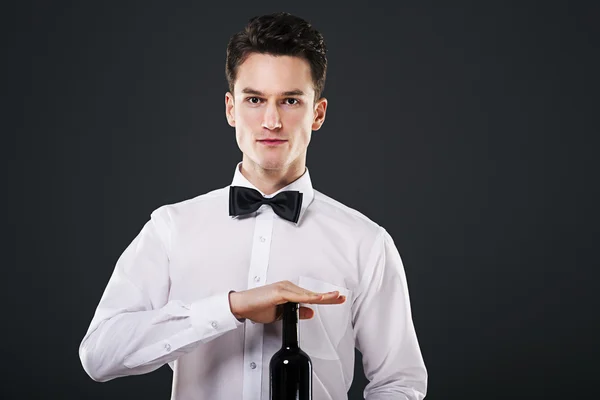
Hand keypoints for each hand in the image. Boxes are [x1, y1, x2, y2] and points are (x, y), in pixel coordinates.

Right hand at [228, 280, 345, 323]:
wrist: (241, 306)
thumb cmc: (256, 308)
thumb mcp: (280, 315)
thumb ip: (296, 312)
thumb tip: (311, 312)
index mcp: (289, 291)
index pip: (310, 296)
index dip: (325, 298)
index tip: (337, 299)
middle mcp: (288, 287)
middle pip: (312, 293)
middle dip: (328, 296)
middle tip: (341, 297)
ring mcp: (284, 288)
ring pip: (307, 294)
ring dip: (322, 296)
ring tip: (335, 298)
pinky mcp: (279, 292)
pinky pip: (297, 296)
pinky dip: (308, 298)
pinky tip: (318, 299)